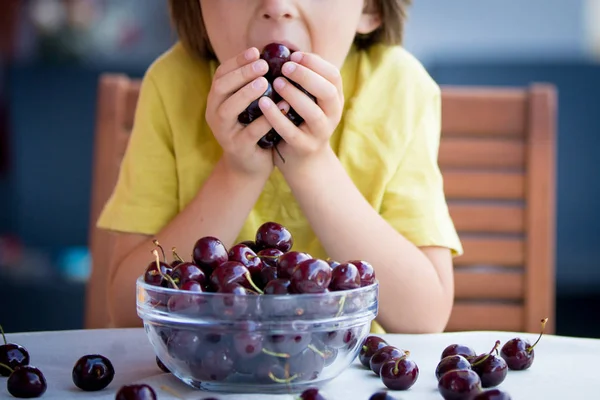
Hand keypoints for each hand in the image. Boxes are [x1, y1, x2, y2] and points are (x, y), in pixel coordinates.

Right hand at [205, 47, 283, 177]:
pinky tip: (282, 107)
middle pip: (221, 88)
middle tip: (263, 65)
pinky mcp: (238, 148)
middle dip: (241, 74)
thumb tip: (272, 58)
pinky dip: (266, 119)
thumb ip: (253, 86)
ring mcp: (224, 132)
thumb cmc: (252, 129)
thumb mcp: (249, 107)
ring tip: (265, 83)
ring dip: (246, 94)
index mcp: (216, 100)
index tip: (256, 51)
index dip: (237, 61)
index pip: (221, 74)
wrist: (249, 167)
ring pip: (229, 110)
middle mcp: (214, 114)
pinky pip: (250, 132)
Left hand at [257, 52, 343, 167]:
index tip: (294, 55)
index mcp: (335, 99)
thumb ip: (302, 80)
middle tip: (285, 66)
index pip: (333, 75)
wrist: (303, 160)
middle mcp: (333, 115)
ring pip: (312, 113)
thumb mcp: (308, 99)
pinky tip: (263, 103)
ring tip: (275, 83)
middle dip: (306, 76)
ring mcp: (320, 133)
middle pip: (327, 91)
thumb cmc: (301, 121)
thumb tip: (283, 51)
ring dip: (294, 95)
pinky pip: (291, 131)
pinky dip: (277, 117)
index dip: (315, 63)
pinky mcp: (305, 147)